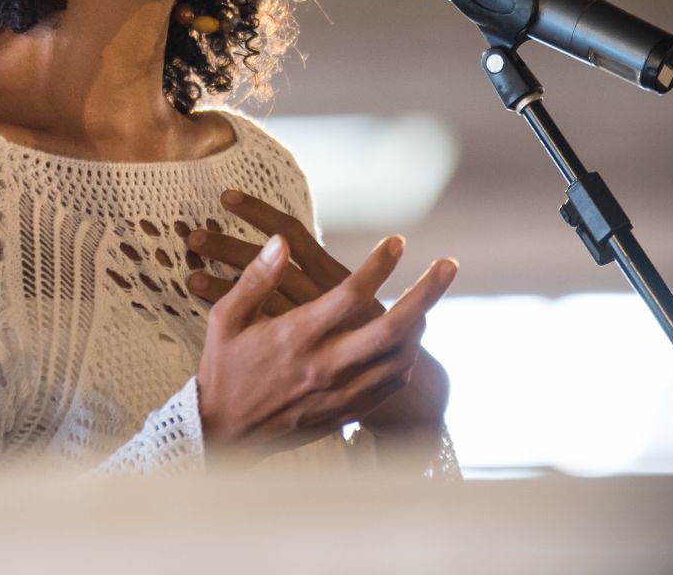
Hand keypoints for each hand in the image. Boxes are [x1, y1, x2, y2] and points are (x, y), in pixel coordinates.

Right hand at [184, 192, 453, 440]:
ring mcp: (340, 390)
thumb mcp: (227, 318)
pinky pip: (391, 383)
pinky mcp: (346, 409)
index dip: (379, 264)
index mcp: (296, 336)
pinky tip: (406, 342)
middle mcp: (325, 364)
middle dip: (428, 293)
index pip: (350, 294)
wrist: (225, 430)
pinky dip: (406, 358)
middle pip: (394, 327)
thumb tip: (280, 242)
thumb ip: (257, 280)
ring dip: (421, 325)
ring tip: (426, 301)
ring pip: (401, 357)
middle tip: (448, 266)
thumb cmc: (224, 368)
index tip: (397, 242)